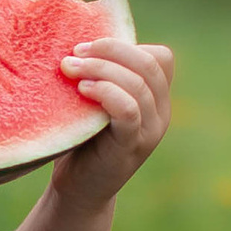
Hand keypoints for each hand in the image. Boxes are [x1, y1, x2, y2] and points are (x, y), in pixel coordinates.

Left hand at [51, 37, 174, 210]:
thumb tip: (76, 40)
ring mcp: (150, 130)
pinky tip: (81, 91)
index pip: (160, 57)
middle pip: (150, 64)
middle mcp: (160, 112)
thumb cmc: (81, 140)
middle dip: (110, 50)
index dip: (124, 45)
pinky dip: (105, 93)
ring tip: (70, 69)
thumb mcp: (94, 102)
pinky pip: (129, 110)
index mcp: (156, 98)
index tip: (85, 46)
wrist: (78, 190)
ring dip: (101, 69)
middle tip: (75, 53)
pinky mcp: (132, 146)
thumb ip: (100, 77)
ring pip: (139, 84)